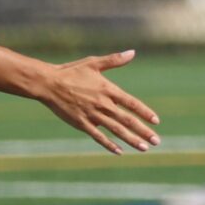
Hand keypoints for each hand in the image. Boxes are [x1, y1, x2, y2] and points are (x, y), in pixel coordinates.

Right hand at [35, 50, 159, 153]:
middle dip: (143, 131)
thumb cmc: (71, 72)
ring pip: (115, 130)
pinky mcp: (81, 123)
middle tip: (156, 141)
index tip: (156, 121)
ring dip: (131, 140)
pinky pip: (97, 136)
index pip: (131, 103)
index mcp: (108, 90)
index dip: (145, 112)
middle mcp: (102, 104)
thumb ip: (114, 60)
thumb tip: (133, 52)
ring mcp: (92, 115)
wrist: (47, 83)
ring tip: (144, 148)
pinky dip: (108, 144)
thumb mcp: (93, 63)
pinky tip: (119, 151)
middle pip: (127, 120)